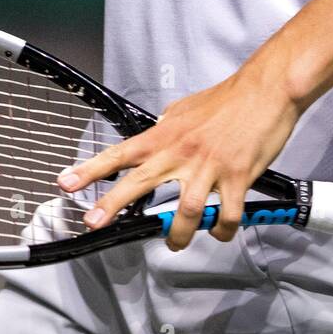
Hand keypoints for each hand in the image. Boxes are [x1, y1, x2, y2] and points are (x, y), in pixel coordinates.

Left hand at [57, 70, 302, 251]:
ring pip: (184, 211)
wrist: (266, 90)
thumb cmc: (227, 99)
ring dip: (177, 234)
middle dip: (112, 204)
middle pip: (140, 181)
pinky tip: (219, 231)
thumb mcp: (185, 107)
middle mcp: (182, 151)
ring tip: (174, 243)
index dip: (91, 169)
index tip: (66, 183)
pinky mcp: (237, 177)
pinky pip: (225, 215)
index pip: (121, 153)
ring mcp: (209, 166)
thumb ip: (166, 126)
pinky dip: (221, 230)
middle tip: (92, 223)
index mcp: (166, 134)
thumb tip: (153, 132)